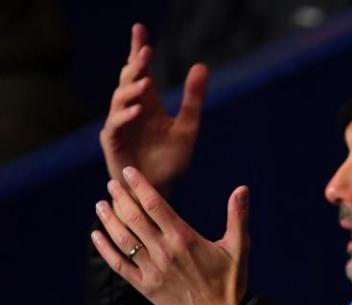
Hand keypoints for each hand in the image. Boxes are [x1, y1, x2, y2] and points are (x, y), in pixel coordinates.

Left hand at [91, 166, 249, 304]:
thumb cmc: (231, 281)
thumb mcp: (239, 247)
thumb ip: (237, 216)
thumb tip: (242, 188)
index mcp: (185, 238)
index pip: (155, 205)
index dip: (139, 186)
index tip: (128, 173)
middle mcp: (165, 251)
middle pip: (134, 218)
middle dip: (120, 198)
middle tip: (111, 184)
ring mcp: (152, 269)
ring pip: (123, 239)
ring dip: (109, 220)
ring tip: (100, 205)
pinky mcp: (145, 286)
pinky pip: (119, 265)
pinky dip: (105, 250)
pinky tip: (96, 236)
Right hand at [99, 23, 207, 195]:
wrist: (160, 190)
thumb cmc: (171, 160)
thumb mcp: (188, 126)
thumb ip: (193, 98)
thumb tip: (201, 65)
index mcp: (147, 104)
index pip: (142, 71)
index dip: (139, 51)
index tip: (140, 29)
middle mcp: (131, 110)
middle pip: (128, 79)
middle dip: (136, 64)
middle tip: (146, 50)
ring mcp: (119, 125)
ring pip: (120, 99)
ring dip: (132, 89)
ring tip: (146, 81)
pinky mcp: (113, 142)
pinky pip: (116, 125)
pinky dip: (126, 116)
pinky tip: (139, 109)